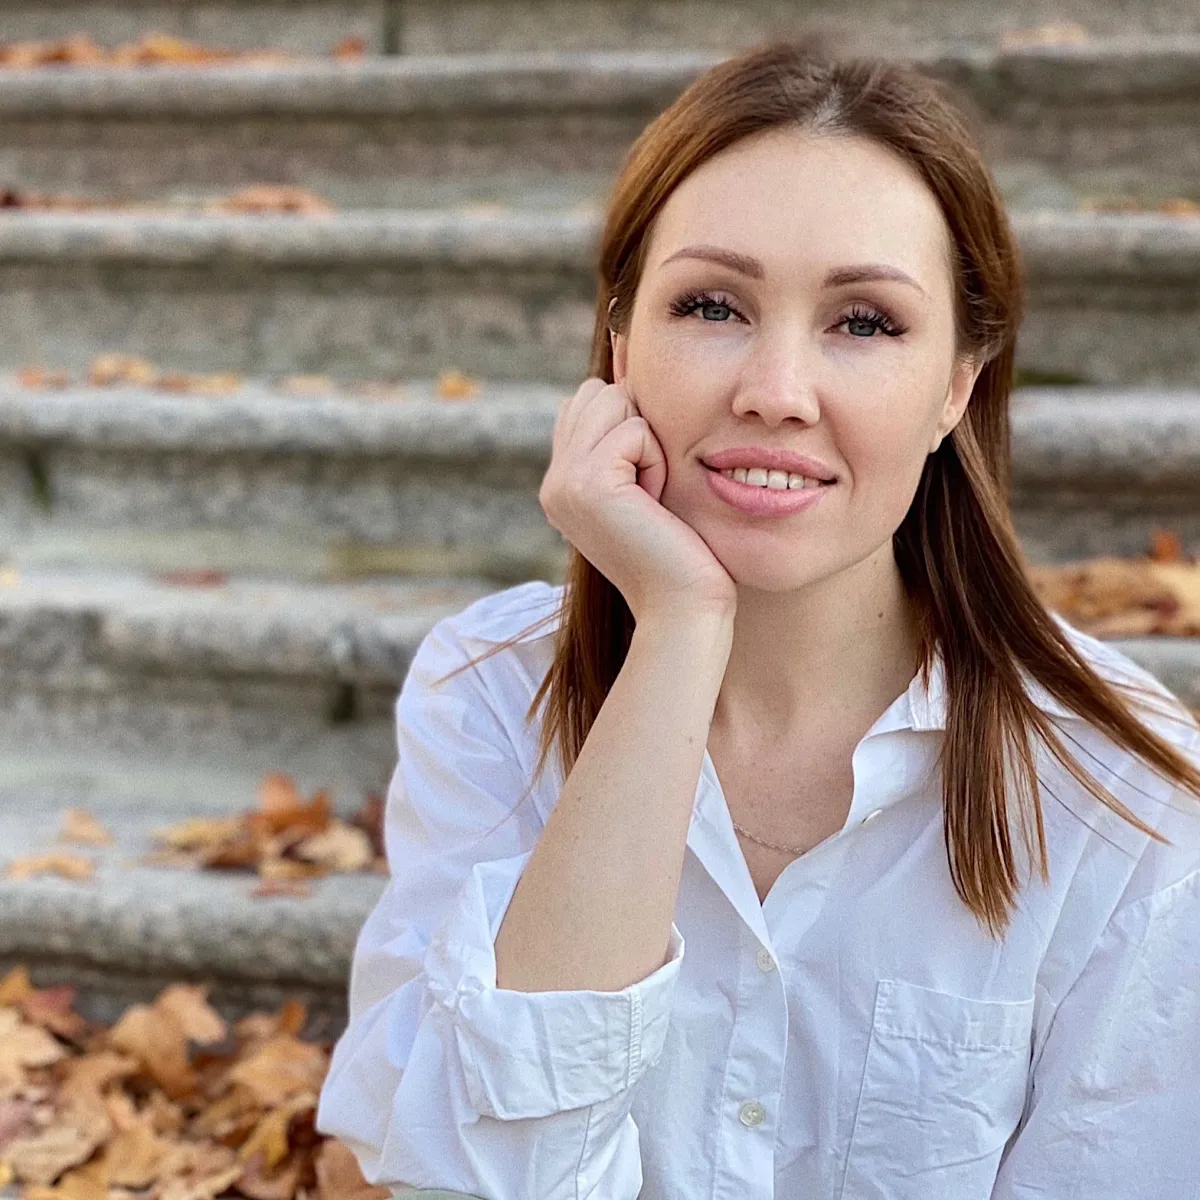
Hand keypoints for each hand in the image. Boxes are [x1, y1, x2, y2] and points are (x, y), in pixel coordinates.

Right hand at [539, 378, 736, 623]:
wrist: (683, 605)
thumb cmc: (681, 550)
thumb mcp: (646, 486)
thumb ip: (626, 438)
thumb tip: (626, 352)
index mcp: (562, 483)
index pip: (587, 402)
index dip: (630, 426)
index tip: (645, 485)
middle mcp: (553, 482)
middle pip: (599, 393)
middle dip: (639, 428)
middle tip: (650, 492)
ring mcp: (563, 483)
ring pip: (614, 402)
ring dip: (649, 442)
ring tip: (652, 496)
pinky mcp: (586, 484)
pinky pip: (634, 429)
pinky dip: (656, 460)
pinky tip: (655, 503)